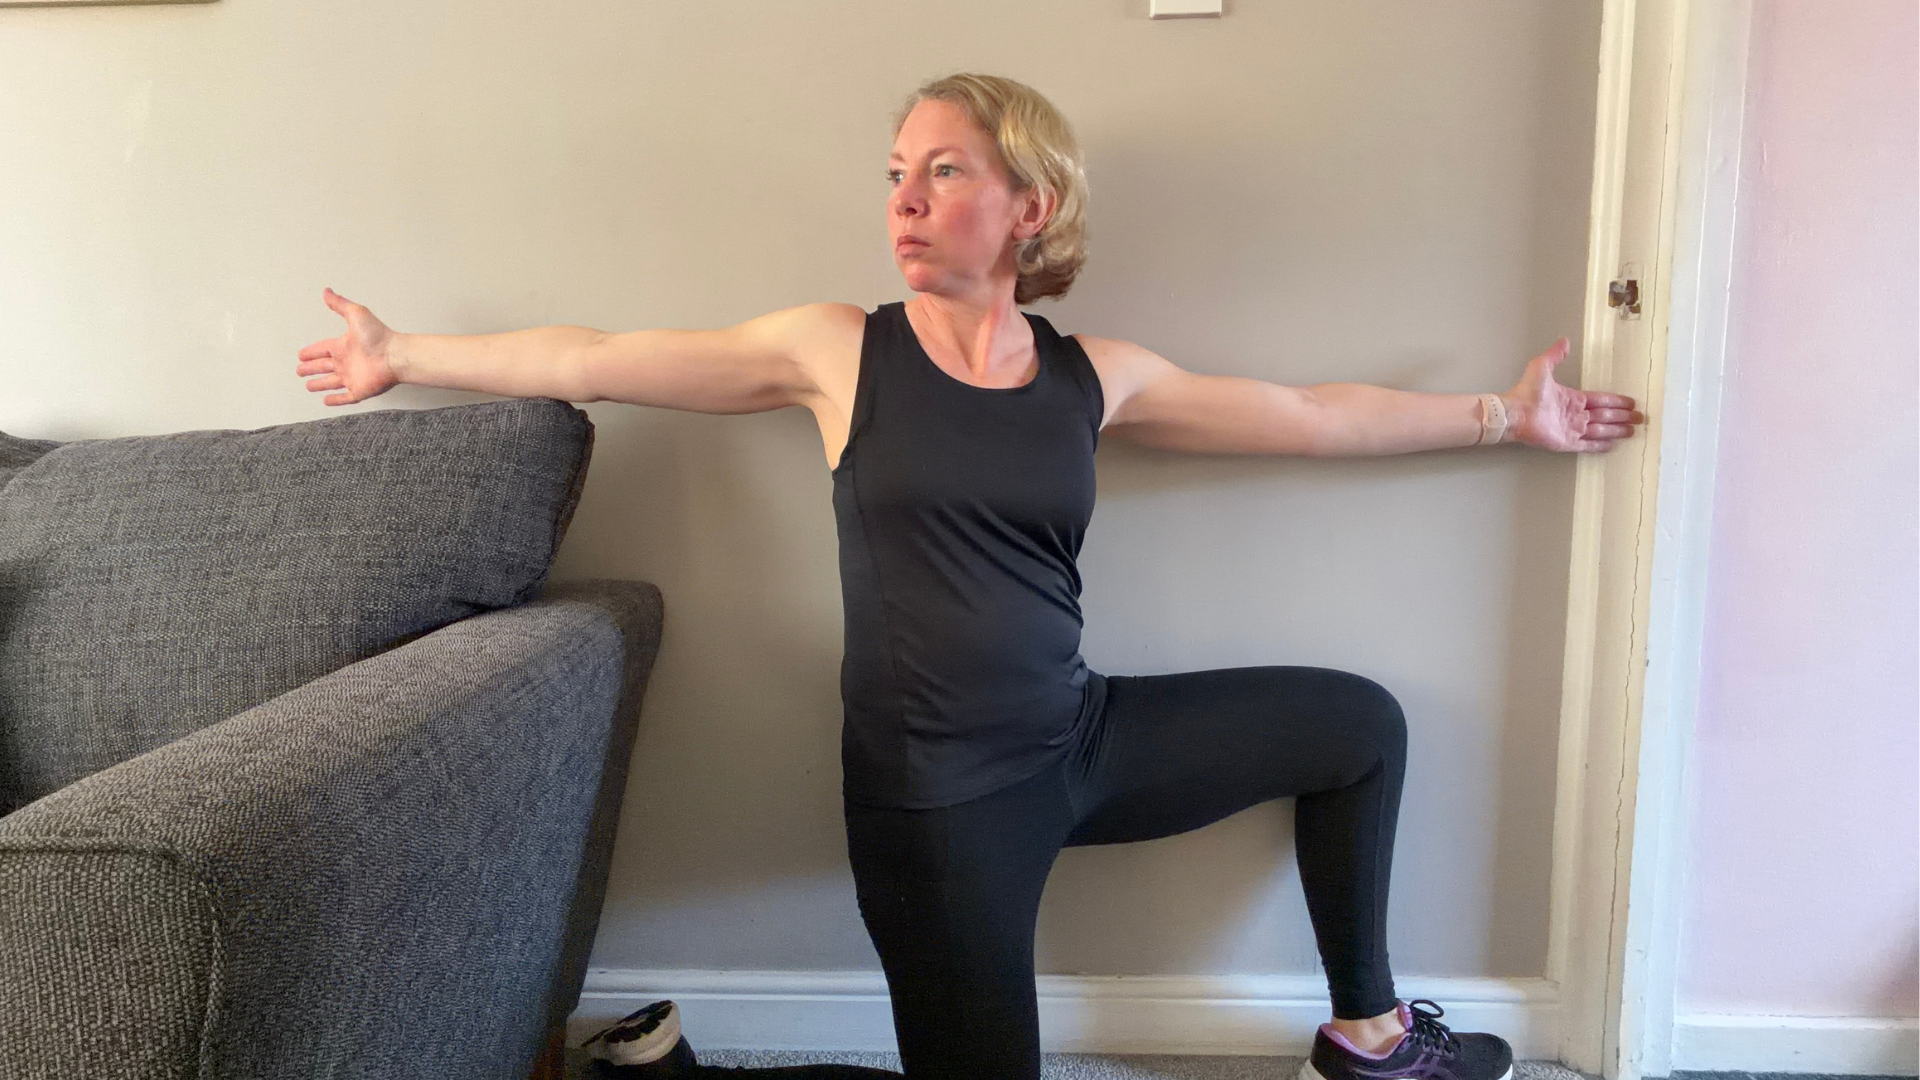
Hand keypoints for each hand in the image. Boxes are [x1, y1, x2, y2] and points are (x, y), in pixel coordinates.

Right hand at [295, 287, 400, 405]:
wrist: (395, 355)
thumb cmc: (379, 336)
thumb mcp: (356, 314)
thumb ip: (340, 304)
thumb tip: (327, 291)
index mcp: (343, 346)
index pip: (322, 349)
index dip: (311, 352)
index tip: (301, 354)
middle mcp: (346, 362)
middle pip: (323, 367)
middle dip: (311, 368)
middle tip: (300, 371)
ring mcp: (352, 377)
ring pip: (331, 383)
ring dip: (320, 384)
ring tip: (308, 386)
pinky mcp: (359, 390)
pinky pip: (345, 397)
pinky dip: (335, 400)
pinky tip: (326, 401)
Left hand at [1503, 337, 1643, 451]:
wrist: (1516, 412)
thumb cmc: (1528, 391)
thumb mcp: (1542, 367)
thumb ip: (1555, 355)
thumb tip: (1565, 340)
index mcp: (1573, 398)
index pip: (1600, 400)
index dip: (1616, 401)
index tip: (1631, 402)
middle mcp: (1575, 414)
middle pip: (1604, 415)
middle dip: (1622, 417)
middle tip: (1639, 418)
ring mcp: (1571, 429)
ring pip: (1600, 430)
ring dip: (1616, 430)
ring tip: (1632, 431)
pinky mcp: (1567, 443)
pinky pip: (1587, 445)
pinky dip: (1600, 445)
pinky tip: (1613, 446)